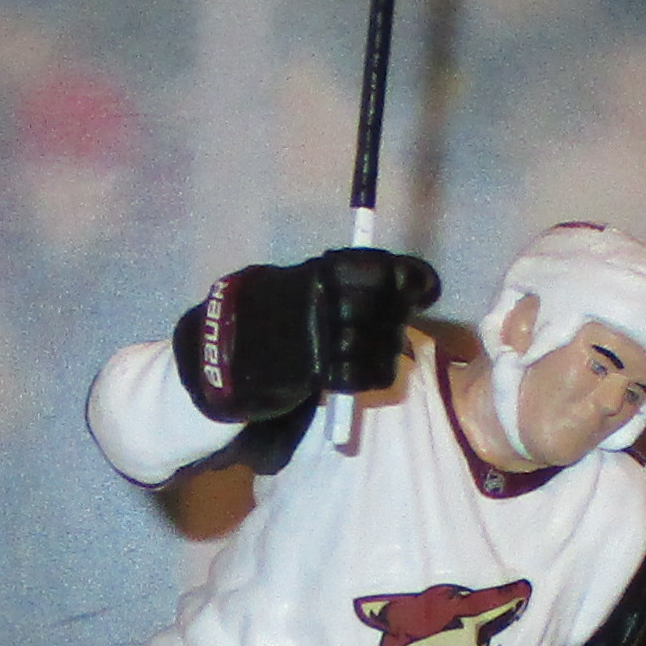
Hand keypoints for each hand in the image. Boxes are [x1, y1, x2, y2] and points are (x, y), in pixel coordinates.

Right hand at [173, 247, 439, 422]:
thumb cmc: (261, 317)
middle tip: (391, 324)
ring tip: (368, 353)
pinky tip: (356, 375)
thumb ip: (338, 281)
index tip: (426, 289)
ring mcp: (319, 339)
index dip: (413, 279)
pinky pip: (363, 376)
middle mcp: (322, 302)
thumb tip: (397, 281)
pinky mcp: (315, 374)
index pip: (381, 269)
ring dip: (382, 351)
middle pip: (385, 308)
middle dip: (395, 318)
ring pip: (380, 345)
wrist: (218, 355)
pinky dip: (368, 376)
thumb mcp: (294, 282)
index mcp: (317, 273)